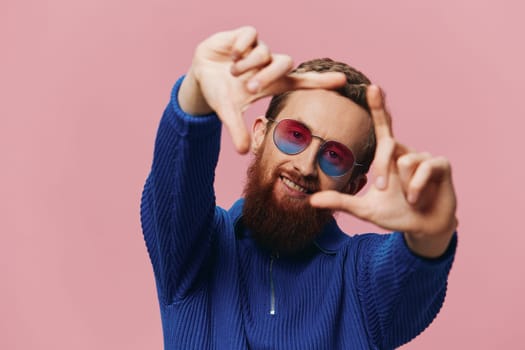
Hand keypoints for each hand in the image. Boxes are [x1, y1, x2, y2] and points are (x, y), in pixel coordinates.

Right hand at [178, 26, 345, 152]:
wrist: (199, 74)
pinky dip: (241, 47)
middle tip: (249, 89)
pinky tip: (231, 55)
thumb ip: (237, 129)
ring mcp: (258, 49)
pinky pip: (250, 36)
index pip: (302, 81)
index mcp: (272, 83)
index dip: (321, 81)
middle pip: (284, 64)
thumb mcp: (228, 112)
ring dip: (248, 65)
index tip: (343, 81)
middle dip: (267, 76)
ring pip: (265, 52)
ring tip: (232, 73)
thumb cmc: (220, 93)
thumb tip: (242, 152)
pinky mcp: (244, 35)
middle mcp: (268, 64)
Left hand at [310, 86, 457, 256]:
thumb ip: (340, 202)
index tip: (372, 86)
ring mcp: (425, 156)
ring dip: (404, 186)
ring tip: (409, 198)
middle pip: (388, 143)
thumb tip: (311, 201)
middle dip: (382, 167)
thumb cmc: (395, 214)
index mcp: (388, 156)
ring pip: (406, 161)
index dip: (378, 107)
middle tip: (382, 188)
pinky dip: (416, 188)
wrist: (423, 228)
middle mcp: (406, 151)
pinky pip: (424, 168)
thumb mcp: (365, 209)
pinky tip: (417, 198)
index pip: (383, 127)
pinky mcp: (441, 164)